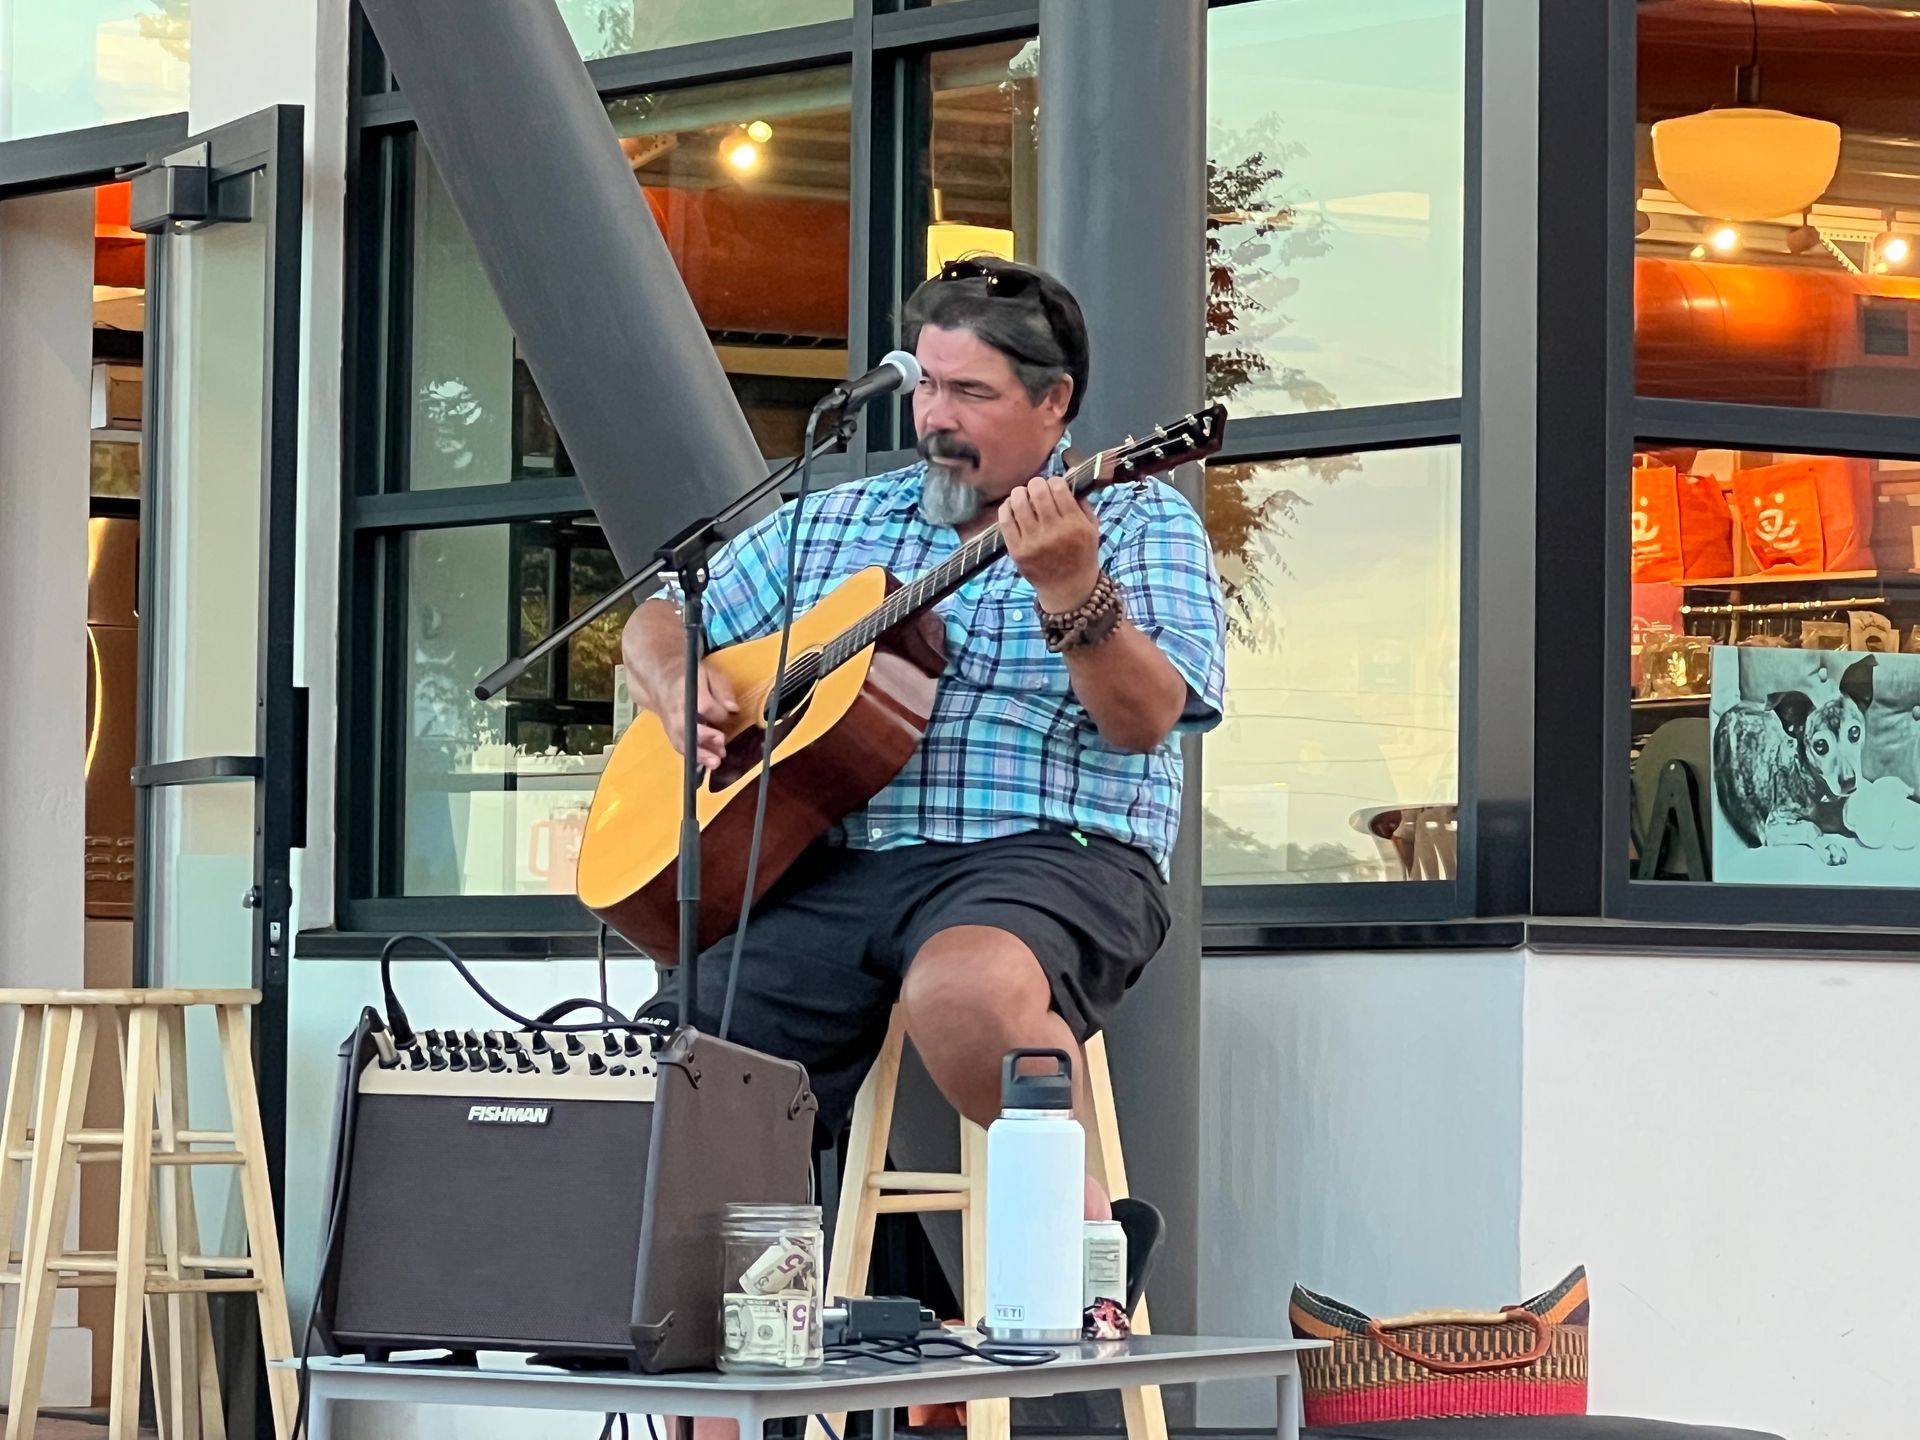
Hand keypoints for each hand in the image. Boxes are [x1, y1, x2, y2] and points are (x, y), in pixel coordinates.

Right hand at [651, 661, 737, 771]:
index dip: (718, 714)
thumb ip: (722, 689)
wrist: (661, 681)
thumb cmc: (691, 678)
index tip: (729, 714)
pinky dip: (693, 757)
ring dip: (699, 754)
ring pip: (681, 741)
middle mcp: (676, 709)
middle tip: (721, 749)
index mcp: (686, 690)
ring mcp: (670, 722)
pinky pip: (679, 746)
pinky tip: (707, 763)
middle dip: (704, 739)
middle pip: (687, 727)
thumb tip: (733, 709)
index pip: (703, 705)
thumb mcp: (710, 674)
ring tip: (715, 763)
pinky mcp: (670, 732)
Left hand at [1000, 476, 1099, 612]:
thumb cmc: (1081, 555)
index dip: (1054, 481)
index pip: (1059, 489)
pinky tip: (1011, 506)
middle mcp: (1054, 533)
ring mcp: (1033, 542)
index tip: (1054, 484)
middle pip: (1037, 493)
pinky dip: (1006, 508)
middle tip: (1036, 487)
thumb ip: (1082, 503)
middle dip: (1036, 484)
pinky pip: (1005, 521)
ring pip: (1019, 503)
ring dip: (1019, 492)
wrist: (1068, 589)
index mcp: (1075, 525)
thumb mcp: (1092, 529)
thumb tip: (1069, 475)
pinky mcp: (1017, 551)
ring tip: (1022, 494)